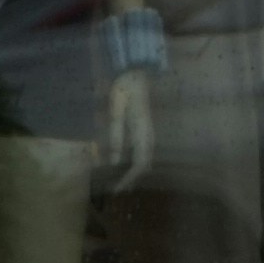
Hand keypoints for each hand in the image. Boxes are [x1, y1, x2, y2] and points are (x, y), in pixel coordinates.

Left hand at [97, 67, 152, 190]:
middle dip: (133, 179)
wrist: (136, 72)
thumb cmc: (124, 90)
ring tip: (120, 181)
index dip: (129, 178)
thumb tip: (114, 162)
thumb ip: (115, 137)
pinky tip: (125, 163)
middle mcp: (149, 134)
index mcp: (142, 132)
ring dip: (135, 171)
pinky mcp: (145, 128)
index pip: (140, 163)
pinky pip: (143, 150)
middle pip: (146, 163)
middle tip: (117, 190)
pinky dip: (135, 161)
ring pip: (146, 157)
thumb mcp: (115, 112)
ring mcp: (149, 131)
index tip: (117, 190)